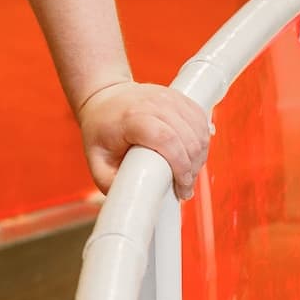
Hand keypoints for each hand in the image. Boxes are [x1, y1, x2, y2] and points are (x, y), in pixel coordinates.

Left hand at [76, 81, 211, 200]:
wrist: (103, 98)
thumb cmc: (100, 129)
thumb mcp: (97, 160)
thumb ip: (111, 183)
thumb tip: (132, 202)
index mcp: (131, 117)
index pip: (166, 139)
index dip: (180, 166)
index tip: (181, 187)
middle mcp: (152, 103)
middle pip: (188, 137)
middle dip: (192, 168)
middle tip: (184, 186)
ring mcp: (167, 97)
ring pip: (198, 129)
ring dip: (199, 156)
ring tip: (187, 172)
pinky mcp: (178, 97)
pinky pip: (201, 119)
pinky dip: (202, 139)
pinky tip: (193, 153)